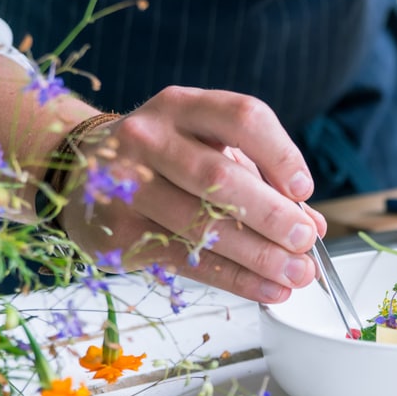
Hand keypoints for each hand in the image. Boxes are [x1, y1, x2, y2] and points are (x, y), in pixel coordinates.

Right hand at [59, 86, 326, 302]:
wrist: (83, 172)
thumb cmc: (166, 159)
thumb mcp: (213, 149)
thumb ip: (265, 180)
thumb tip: (314, 225)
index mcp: (184, 107)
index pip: (242, 118)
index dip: (281, 154)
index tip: (304, 189)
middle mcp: (150, 139)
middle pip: (221, 178)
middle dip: (272, 215)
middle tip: (305, 242)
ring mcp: (127, 184)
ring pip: (203, 224)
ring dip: (260, 255)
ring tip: (297, 274)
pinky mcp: (119, 231)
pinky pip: (188, 260)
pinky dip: (236, 279)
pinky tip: (269, 288)